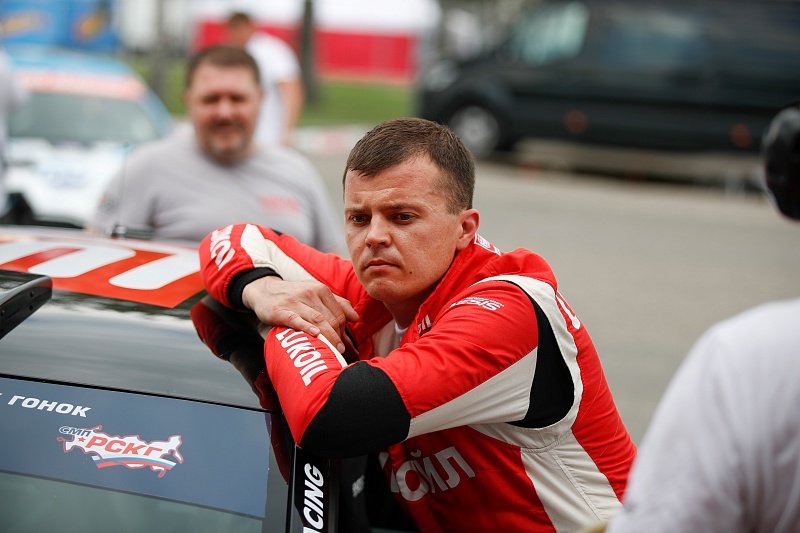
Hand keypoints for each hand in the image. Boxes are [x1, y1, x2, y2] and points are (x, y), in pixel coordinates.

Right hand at [241, 276, 359, 354]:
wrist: (265, 291)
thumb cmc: (295, 296)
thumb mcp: (316, 294)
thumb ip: (338, 304)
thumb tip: (357, 318)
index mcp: (321, 290)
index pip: (339, 313)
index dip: (344, 330)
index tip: (343, 343)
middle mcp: (310, 294)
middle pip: (330, 319)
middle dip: (338, 337)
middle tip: (341, 351)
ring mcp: (294, 302)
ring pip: (317, 320)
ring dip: (329, 337)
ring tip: (335, 351)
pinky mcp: (280, 311)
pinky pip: (296, 320)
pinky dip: (307, 328)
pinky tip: (315, 335)